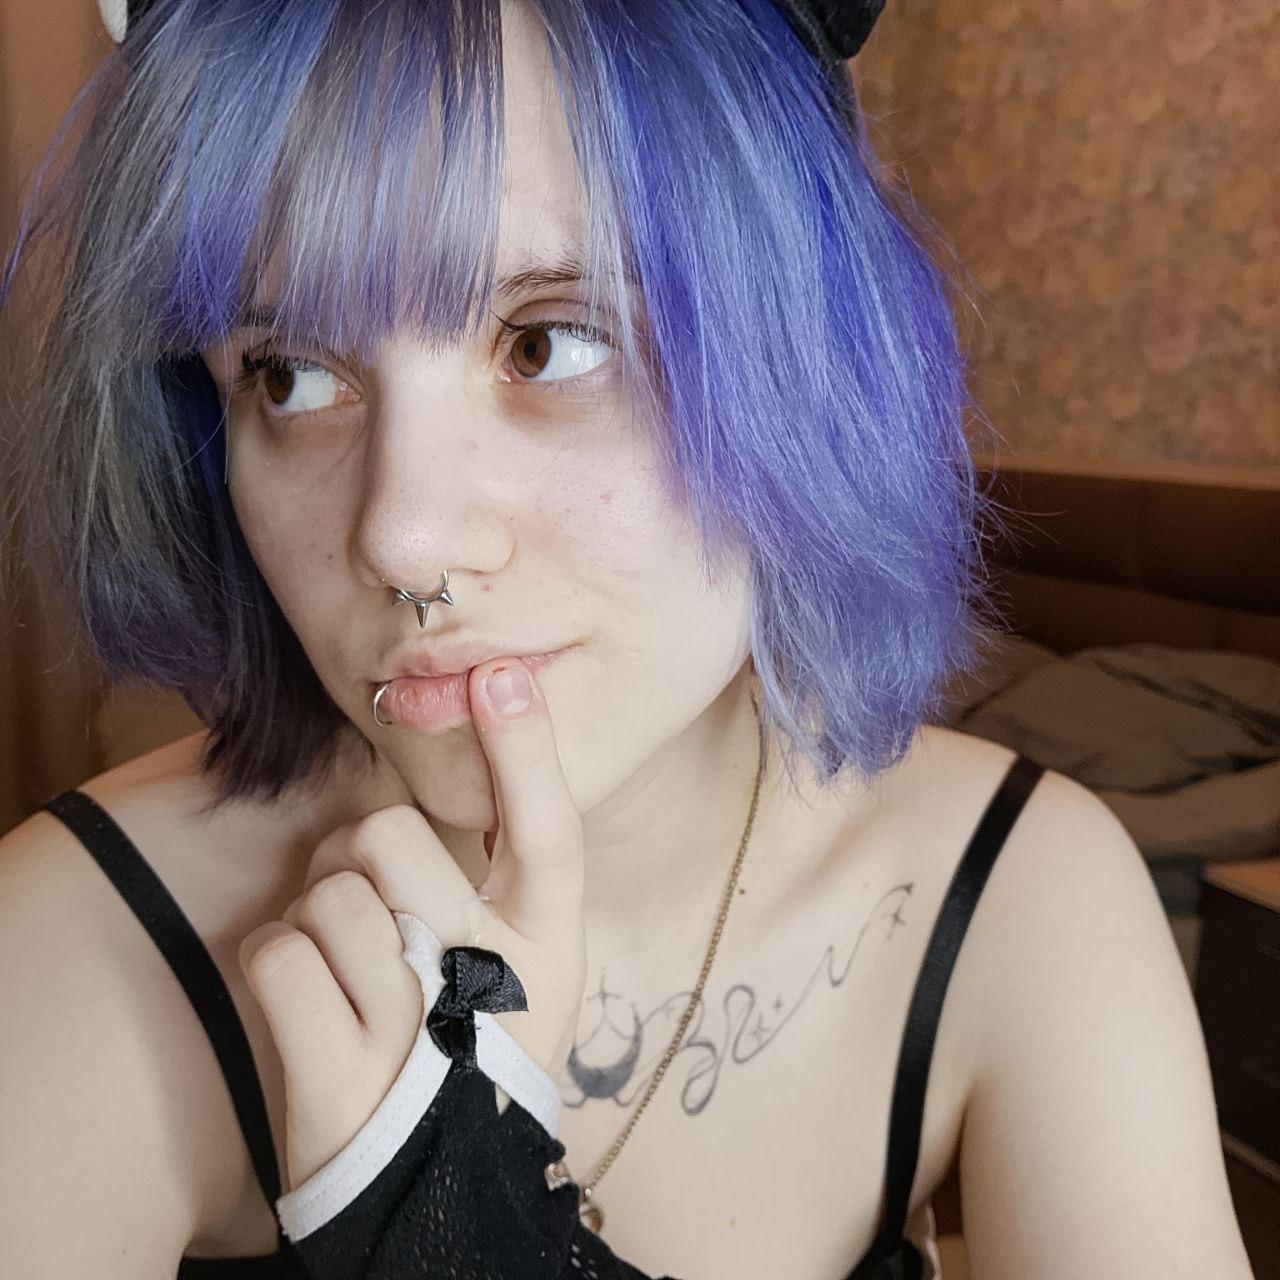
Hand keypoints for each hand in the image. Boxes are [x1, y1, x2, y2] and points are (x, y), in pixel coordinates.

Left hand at [237, 658, 586, 1192]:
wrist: (440, 1191)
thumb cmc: (471, 1043)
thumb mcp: (516, 965)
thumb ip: (489, 877)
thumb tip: (445, 761)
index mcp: (547, 946)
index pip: (548, 831)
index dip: (527, 749)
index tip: (500, 673)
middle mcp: (493, 982)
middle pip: (392, 835)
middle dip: (359, 853)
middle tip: (370, 902)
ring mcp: (419, 1033)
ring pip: (327, 890)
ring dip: (317, 916)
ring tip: (346, 970)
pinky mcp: (339, 1082)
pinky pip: (276, 952)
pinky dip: (275, 964)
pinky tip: (307, 1004)